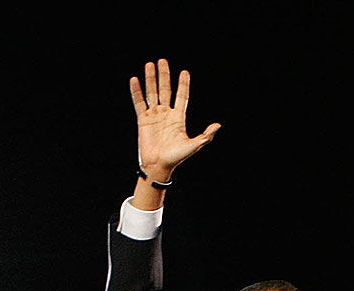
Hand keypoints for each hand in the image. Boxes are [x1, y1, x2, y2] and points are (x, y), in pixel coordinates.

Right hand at [130, 59, 220, 182]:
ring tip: (149, 64)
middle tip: (163, 60)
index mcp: (179, 118)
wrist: (158, 166)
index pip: (182, 96)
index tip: (184, 72)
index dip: (183, 84)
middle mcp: (166, 113)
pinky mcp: (142, 120)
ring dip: (151, 79)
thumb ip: (205, 136)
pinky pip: (139, 102)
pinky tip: (135, 80)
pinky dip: (136, 91)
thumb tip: (218, 125)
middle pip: (165, 90)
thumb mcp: (193, 146)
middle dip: (164, 75)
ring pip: (152, 93)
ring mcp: (154, 115)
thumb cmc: (176, 158)